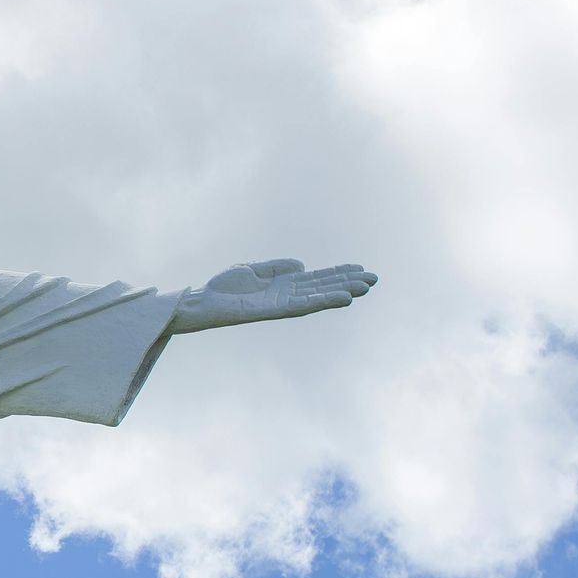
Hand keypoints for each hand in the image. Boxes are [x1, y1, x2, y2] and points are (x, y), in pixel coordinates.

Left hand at [169, 259, 376, 333]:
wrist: (203, 301)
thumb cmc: (223, 287)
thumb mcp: (252, 269)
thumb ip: (277, 267)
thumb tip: (302, 266)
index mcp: (283, 284)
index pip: (316, 279)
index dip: (338, 274)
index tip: (360, 269)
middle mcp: (286, 295)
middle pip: (323, 288)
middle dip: (347, 283)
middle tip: (374, 279)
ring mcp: (281, 304)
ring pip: (318, 298)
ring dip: (341, 292)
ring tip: (364, 288)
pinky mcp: (273, 311)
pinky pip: (303, 306)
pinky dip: (323, 301)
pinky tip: (341, 298)